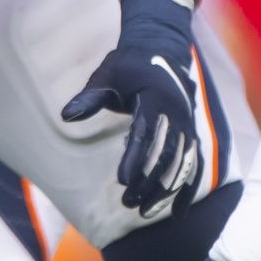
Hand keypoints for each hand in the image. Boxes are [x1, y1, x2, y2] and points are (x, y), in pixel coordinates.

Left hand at [63, 0, 201, 220]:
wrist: (160, 48)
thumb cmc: (128, 65)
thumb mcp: (107, 75)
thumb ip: (90, 97)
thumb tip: (67, 116)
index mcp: (156, 96)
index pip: (146, 132)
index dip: (135, 157)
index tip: (122, 181)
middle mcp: (177, 111)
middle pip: (166, 152)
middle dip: (148, 181)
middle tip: (128, 203)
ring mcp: (187, 123)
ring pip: (181, 162)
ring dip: (165, 188)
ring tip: (144, 211)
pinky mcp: (189, 131)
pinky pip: (193, 163)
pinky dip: (187, 187)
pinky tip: (178, 213)